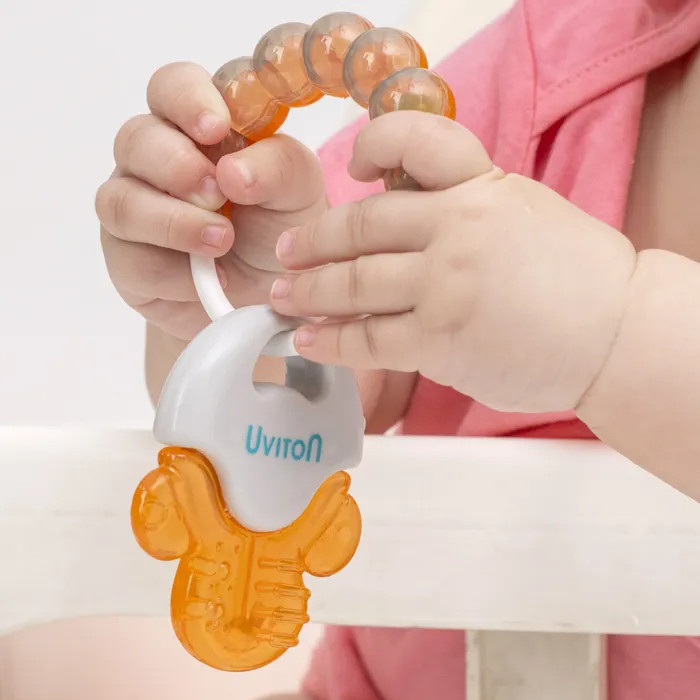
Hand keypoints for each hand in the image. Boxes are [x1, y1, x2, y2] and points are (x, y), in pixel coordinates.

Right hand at [96, 62, 326, 340]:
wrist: (269, 294)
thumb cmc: (278, 228)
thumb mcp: (297, 192)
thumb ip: (277, 166)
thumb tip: (232, 171)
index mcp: (198, 127)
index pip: (172, 87)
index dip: (187, 100)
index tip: (216, 129)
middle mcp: (156, 160)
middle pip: (136, 139)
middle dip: (177, 167)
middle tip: (220, 197)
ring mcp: (135, 208)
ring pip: (121, 201)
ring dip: (173, 222)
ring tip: (222, 241)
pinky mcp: (127, 260)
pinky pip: (132, 259)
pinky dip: (175, 273)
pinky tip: (210, 278)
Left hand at [269, 111, 637, 412]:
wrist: (619, 335)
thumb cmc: (579, 277)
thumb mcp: (523, 211)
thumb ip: (466, 203)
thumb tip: (403, 208)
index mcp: (481, 185)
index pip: (412, 140)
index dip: (373, 145)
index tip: (353, 169)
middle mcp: (457, 227)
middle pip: (361, 227)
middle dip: (312, 242)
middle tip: (283, 254)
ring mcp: (446, 284)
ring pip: (355, 284)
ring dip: (310, 292)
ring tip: (283, 298)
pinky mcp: (442, 340)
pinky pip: (370, 340)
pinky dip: (332, 342)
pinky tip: (309, 341)